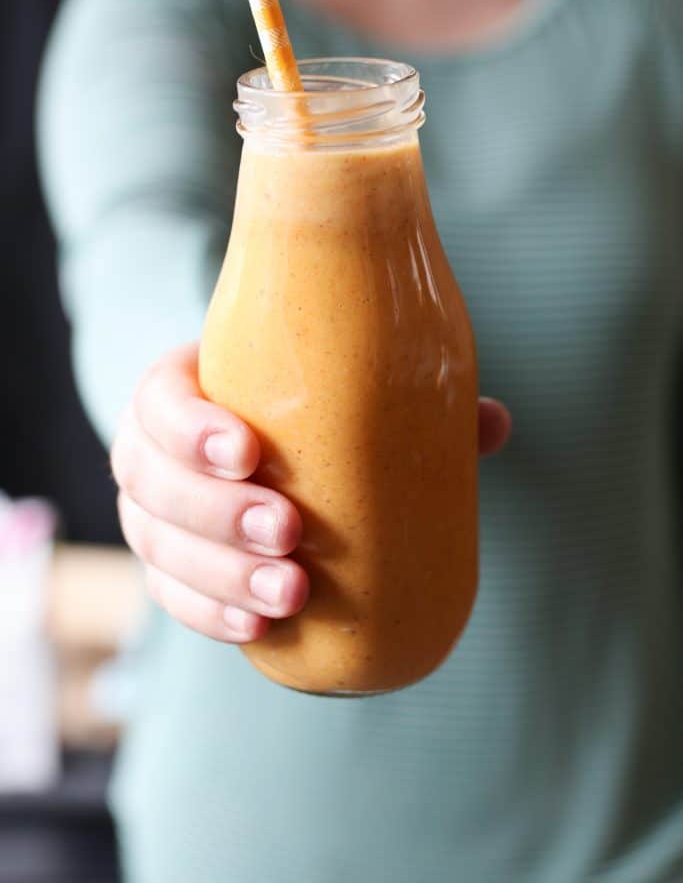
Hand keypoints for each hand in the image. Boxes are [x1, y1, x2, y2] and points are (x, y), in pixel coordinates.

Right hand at [112, 343, 510, 643]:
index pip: (159, 403)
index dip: (190, 428)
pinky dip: (210, 613)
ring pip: (160, 548)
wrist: (249, 445)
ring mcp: (152, 517)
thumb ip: (404, 402)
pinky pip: (172, 596)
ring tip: (291, 592)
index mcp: (179, 394)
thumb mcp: (329, 389)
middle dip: (216, 513)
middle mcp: (151, 456)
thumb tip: (492, 423)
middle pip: (155, 485)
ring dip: (220, 575)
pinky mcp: (168, 568)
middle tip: (288, 529)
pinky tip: (259, 627)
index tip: (249, 450)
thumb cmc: (290, 407)